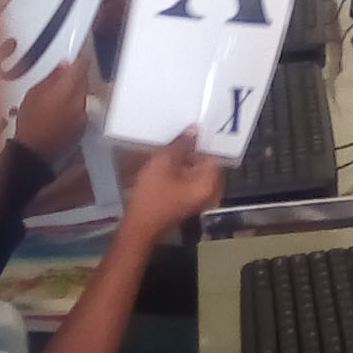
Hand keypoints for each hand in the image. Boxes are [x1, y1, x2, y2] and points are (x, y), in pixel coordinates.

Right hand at [13, 59, 88, 159]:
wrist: (33, 150)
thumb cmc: (30, 122)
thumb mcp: (34, 93)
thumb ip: (52, 77)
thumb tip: (63, 67)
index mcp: (67, 89)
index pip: (81, 66)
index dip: (78, 59)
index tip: (75, 57)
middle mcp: (79, 101)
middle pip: (83, 81)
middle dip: (73, 78)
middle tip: (59, 80)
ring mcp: (83, 115)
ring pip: (82, 96)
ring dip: (73, 94)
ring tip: (55, 100)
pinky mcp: (82, 127)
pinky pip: (80, 111)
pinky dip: (73, 109)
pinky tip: (59, 113)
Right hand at [120, 130, 222, 244]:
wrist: (138, 226)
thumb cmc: (152, 194)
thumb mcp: (164, 162)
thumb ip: (182, 144)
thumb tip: (195, 130)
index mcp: (210, 183)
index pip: (215, 154)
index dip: (204, 140)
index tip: (193, 127)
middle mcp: (211, 192)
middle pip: (207, 163)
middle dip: (194, 150)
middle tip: (181, 135)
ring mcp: (201, 199)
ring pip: (198, 171)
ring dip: (186, 160)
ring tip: (172, 147)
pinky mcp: (190, 202)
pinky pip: (191, 181)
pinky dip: (182, 171)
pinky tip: (169, 163)